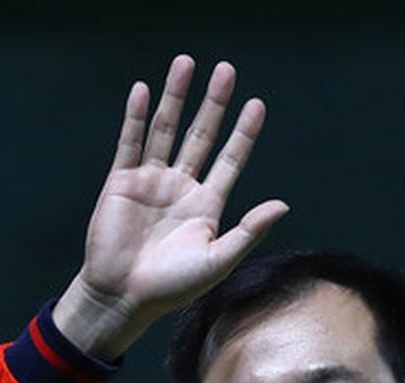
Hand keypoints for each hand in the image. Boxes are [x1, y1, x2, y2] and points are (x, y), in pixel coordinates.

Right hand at [54, 56, 288, 358]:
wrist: (123, 296)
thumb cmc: (172, 287)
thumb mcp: (218, 260)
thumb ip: (249, 231)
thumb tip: (283, 205)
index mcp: (207, 205)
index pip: (230, 159)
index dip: (243, 133)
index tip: (257, 104)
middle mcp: (182, 187)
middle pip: (201, 135)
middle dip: (214, 103)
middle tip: (226, 70)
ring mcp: (151, 181)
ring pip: (167, 130)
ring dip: (176, 97)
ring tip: (186, 64)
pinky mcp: (122, 181)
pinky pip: (131, 142)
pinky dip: (137, 116)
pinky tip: (145, 90)